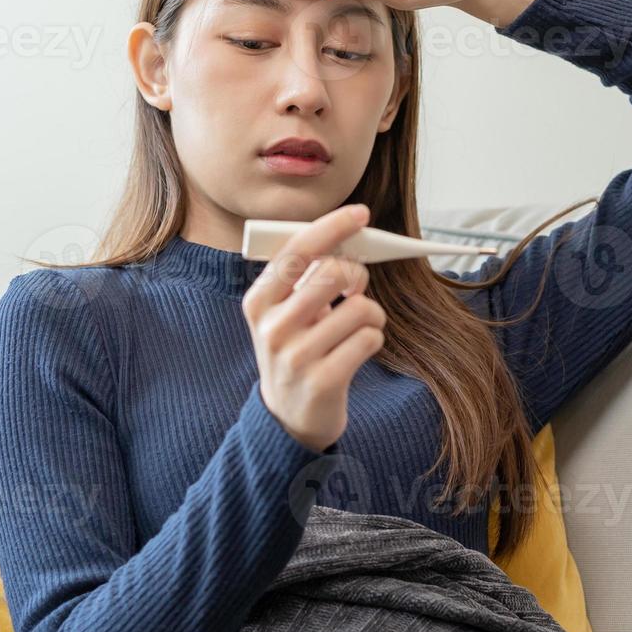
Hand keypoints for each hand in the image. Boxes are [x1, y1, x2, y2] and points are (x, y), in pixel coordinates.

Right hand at [240, 203, 387, 453]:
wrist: (288, 418)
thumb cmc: (296, 350)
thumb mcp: (286, 314)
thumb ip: (306, 279)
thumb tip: (348, 239)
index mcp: (258, 302)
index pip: (296, 251)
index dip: (332, 226)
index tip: (360, 213)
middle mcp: (272, 327)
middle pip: (332, 273)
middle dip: (356, 275)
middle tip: (356, 288)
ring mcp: (296, 356)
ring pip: (361, 308)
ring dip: (372, 314)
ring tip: (359, 327)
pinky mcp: (323, 381)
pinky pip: (370, 339)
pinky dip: (374, 339)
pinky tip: (358, 350)